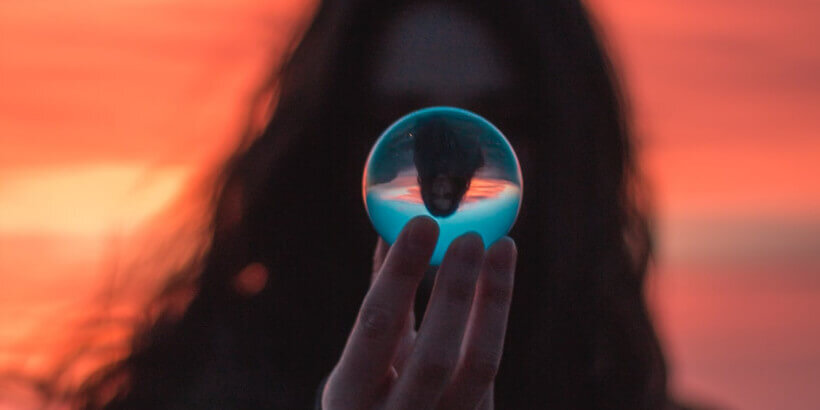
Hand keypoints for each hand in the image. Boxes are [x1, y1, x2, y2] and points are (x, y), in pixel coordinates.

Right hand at [322, 216, 516, 409]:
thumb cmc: (372, 399)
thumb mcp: (363, 363)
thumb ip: (380, 303)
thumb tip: (390, 231)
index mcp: (349, 397)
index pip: (376, 329)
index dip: (399, 276)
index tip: (422, 224)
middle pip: (434, 356)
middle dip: (455, 292)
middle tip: (471, 236)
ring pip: (478, 366)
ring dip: (493, 302)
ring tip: (502, 248)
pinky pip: (492, 371)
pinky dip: (496, 321)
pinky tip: (500, 281)